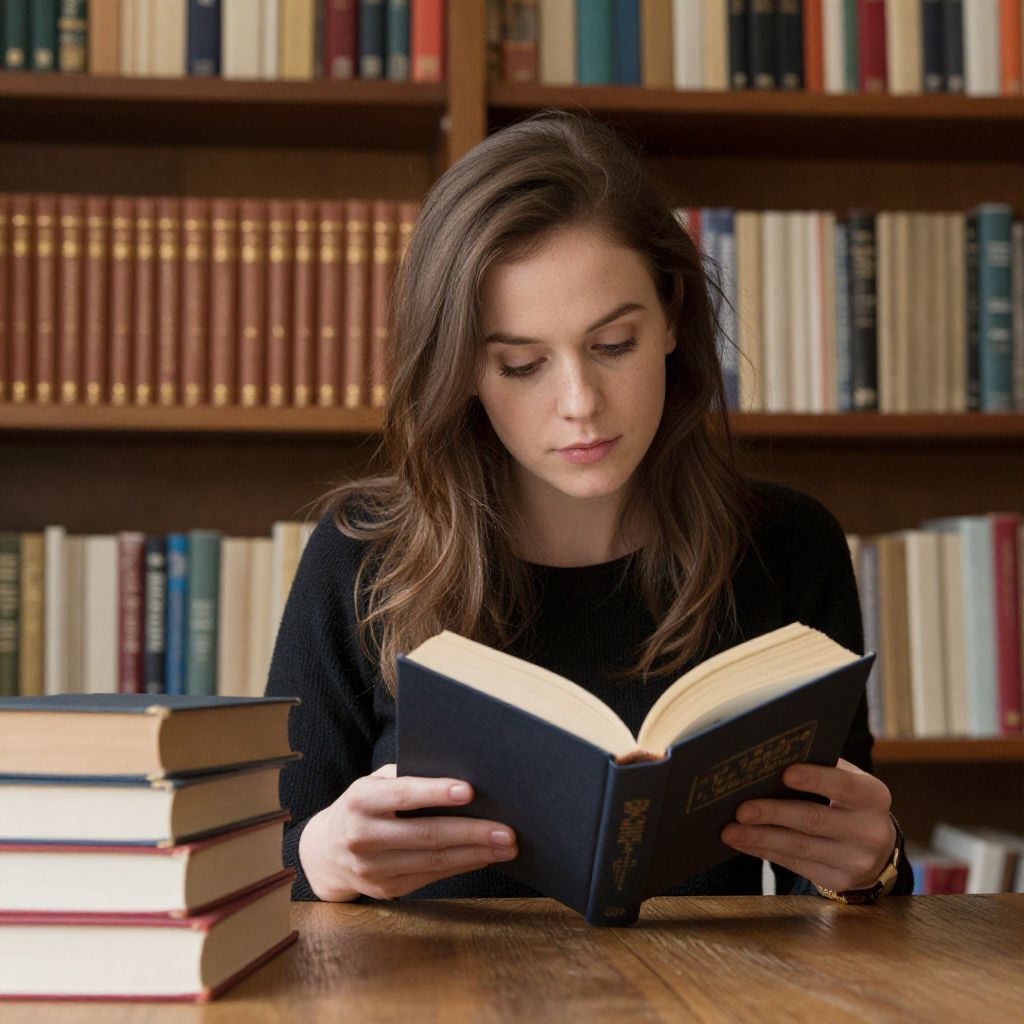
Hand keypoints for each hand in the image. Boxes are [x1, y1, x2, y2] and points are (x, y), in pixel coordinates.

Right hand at [298, 763, 518, 901]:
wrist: (325, 852)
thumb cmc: (362, 805)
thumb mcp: (373, 783)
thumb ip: (405, 778)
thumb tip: (457, 775)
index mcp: (360, 801)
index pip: (402, 795)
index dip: (435, 792)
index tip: (469, 790)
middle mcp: (362, 836)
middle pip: (426, 835)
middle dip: (471, 833)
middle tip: (507, 830)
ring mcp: (372, 869)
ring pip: (433, 861)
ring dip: (475, 854)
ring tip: (506, 846)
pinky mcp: (385, 890)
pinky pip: (431, 877)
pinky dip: (461, 866)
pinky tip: (483, 857)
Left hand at [720, 758, 896, 892]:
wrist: (875, 848)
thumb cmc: (847, 801)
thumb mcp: (846, 781)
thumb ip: (819, 767)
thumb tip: (769, 758)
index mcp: (873, 796)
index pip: (844, 785)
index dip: (816, 779)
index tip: (785, 774)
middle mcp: (870, 831)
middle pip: (814, 820)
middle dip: (773, 813)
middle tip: (741, 809)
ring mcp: (856, 860)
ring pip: (800, 847)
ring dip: (760, 838)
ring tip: (730, 830)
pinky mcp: (839, 880)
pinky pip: (795, 864)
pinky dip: (765, 851)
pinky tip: (743, 842)